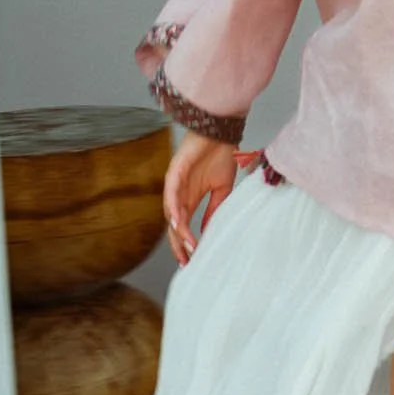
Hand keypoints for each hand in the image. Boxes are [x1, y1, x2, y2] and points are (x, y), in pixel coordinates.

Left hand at [163, 132, 248, 264]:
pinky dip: (174, 210)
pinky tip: (179, 223)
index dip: (186, 244)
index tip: (192, 260)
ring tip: (186, 247)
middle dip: (179, 245)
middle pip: (174, 226)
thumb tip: (208, 231)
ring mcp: (175, 185)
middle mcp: (179, 195)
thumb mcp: (221, 189)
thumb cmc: (221, 156)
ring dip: (178, 232)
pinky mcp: (175, 173)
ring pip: (172, 214)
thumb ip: (213, 210)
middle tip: (186, 261)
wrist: (220, 132)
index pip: (184, 226)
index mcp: (190, 198)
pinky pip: (171, 195)